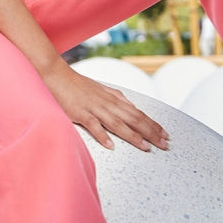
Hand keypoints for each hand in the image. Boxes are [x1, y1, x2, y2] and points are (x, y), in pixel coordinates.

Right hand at [42, 60, 169, 151]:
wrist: (57, 75)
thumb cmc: (78, 84)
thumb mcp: (101, 89)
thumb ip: (116, 98)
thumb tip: (131, 106)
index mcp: (113, 98)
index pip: (137, 113)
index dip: (152, 124)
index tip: (165, 134)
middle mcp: (107, 103)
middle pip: (132, 119)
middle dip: (150, 132)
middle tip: (165, 144)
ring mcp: (94, 108)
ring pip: (117, 123)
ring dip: (133, 136)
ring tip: (146, 147)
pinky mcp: (80, 113)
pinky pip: (93, 125)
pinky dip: (102, 135)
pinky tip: (111, 145)